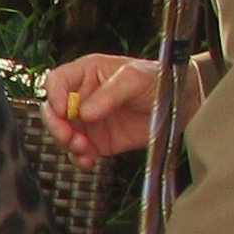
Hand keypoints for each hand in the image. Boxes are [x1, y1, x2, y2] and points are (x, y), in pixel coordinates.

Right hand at [41, 55, 160, 162]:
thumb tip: (85, 112)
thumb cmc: (157, 80)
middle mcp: (82, 97)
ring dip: (67, 143)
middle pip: (53, 111)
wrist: (180, 103)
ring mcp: (89, 121)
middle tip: (68, 135)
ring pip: (63, 134)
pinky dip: (79, 158)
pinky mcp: (98, 141)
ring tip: (83, 148)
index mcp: (86, 74)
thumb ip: (110, 93)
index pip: (57, 81)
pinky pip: (80, 152)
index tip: (64, 110)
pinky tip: (88, 159)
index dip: (54, 95)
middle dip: (56, 125)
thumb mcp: (134, 78)